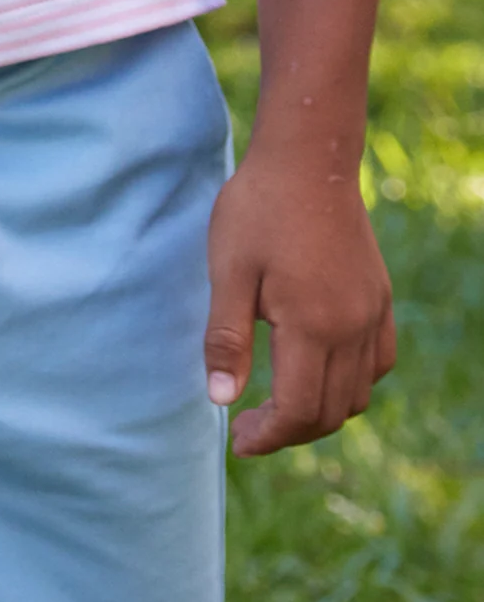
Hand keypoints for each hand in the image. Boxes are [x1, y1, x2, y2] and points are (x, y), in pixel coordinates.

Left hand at [204, 139, 395, 455]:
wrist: (308, 161)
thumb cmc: (258, 212)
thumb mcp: (228, 273)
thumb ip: (225, 341)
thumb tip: (221, 400)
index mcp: (313, 325)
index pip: (299, 411)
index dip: (268, 437)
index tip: (237, 439)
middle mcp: (353, 326)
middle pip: (331, 411)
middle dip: (289, 432)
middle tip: (246, 427)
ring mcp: (373, 313)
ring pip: (358, 393)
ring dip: (319, 411)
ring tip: (276, 404)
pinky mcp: (380, 298)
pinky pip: (378, 363)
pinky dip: (350, 383)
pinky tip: (314, 371)